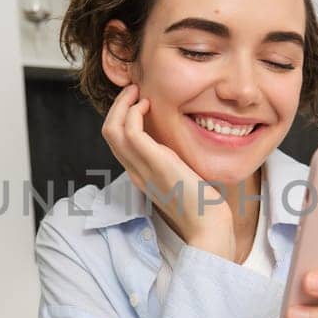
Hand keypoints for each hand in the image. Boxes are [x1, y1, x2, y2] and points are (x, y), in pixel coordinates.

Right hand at [101, 84, 234, 258]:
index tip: (137, 101)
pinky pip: (131, 132)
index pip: (117, 142)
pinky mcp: (156, 163)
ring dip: (122, 105)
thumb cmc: (202, 206)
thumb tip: (178, 147)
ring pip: (112, 130)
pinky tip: (148, 106)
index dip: (121, 117)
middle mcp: (135, 171)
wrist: (209, 227)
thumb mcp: (181, 178)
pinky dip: (134, 113)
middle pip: (109, 132)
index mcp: (140, 175)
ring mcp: (142, 168)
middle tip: (134, 90)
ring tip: (137, 92)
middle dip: (118, 106)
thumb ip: (172, 163)